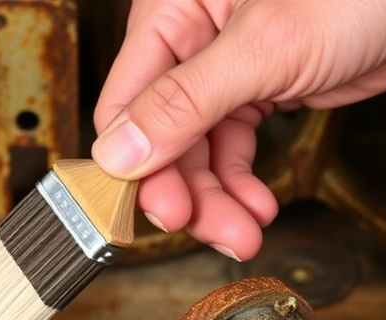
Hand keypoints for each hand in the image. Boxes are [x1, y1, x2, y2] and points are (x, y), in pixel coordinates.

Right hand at [92, 0, 385, 260]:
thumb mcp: (267, 46)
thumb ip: (186, 101)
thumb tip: (119, 152)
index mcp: (171, 13)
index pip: (124, 104)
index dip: (133, 165)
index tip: (156, 211)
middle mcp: (191, 42)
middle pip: (161, 138)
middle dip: (188, 192)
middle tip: (215, 232)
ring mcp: (227, 69)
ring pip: (199, 152)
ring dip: (218, 200)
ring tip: (243, 232)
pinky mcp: (266, 89)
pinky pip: (235, 148)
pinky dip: (244, 184)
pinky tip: (258, 207)